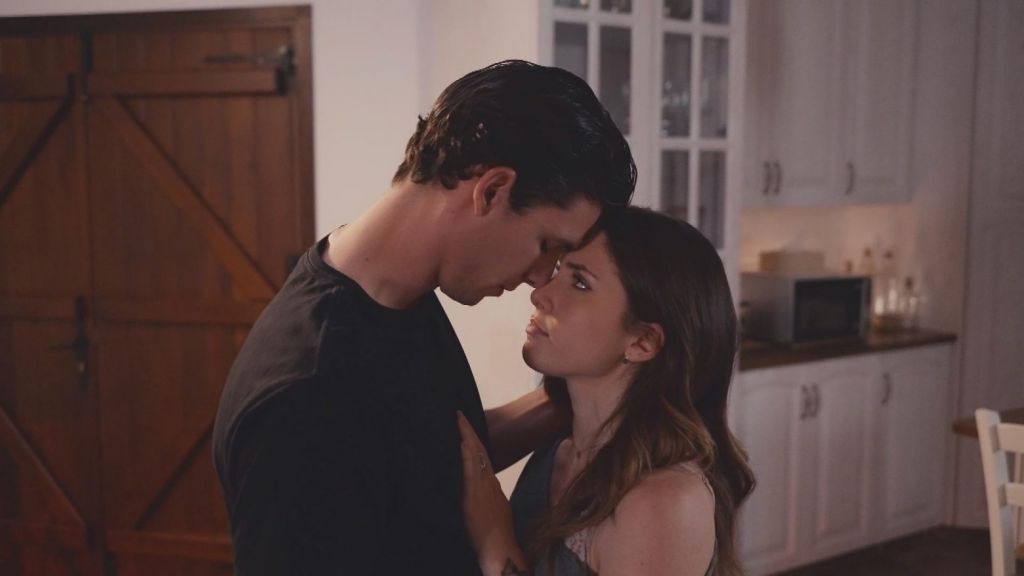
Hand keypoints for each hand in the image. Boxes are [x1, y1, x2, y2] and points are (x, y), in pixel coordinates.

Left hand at [457, 411, 528, 574]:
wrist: (501, 550)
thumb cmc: (498, 535)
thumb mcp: (497, 510)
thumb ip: (491, 497)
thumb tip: (486, 488)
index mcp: (493, 486)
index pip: (483, 458)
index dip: (475, 441)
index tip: (467, 427)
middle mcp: (490, 483)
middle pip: (480, 452)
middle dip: (470, 432)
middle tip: (460, 414)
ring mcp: (483, 489)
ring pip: (476, 457)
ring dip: (467, 437)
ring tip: (460, 420)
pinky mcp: (475, 498)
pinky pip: (472, 472)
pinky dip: (468, 456)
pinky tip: (464, 443)